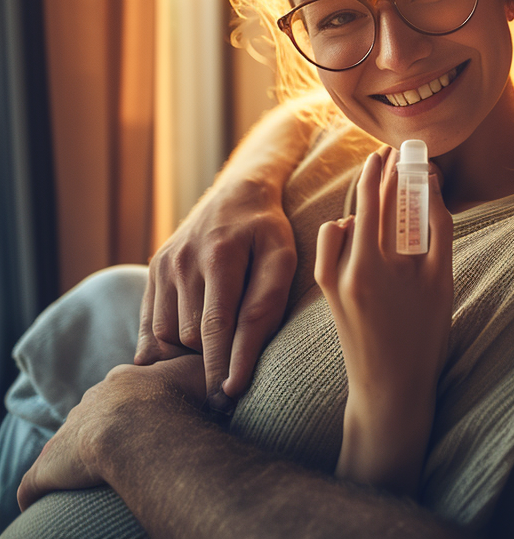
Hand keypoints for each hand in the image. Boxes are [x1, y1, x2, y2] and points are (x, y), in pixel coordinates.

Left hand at [18, 356, 206, 511]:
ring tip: (95, 475)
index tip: (148, 417)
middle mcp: (92, 400)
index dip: (136, 403)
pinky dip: (40, 489)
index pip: (124, 389)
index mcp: (123, 381)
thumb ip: (205, 368)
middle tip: (127, 446)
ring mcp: (67, 432)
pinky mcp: (47, 467)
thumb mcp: (198, 372)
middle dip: (107, 427)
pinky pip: (35, 481)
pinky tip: (50, 498)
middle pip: (95, 413)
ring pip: (68, 443)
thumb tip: (217, 372)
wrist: (141, 427)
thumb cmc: (176, 400)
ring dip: (77, 457)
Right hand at [135, 167, 298, 406]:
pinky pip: (149, 327)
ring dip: (186, 356)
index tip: (229, 399)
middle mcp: (182, 260)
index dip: (221, 367)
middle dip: (207, 363)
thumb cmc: (268, 232)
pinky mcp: (152, 272)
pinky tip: (185, 356)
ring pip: (165, 336)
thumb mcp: (282, 259)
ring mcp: (162, 266)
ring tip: (210, 367)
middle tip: (226, 388)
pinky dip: (164, 349)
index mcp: (219, 255)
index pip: (216, 326)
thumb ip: (266, 306)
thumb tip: (242, 364)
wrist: (238, 194)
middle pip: (189, 336)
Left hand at [314, 149, 452, 492]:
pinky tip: (367, 237)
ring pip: (344, 224)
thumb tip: (430, 183)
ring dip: (365, 210)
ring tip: (389, 208)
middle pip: (360, 206)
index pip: (375, 199)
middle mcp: (345, 269)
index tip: (396, 149)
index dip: (385, 169)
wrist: (390, 386)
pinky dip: (347, 232)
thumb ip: (437, 227)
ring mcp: (332, 279)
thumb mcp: (440, 279)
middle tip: (392, 160)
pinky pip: (332, 245)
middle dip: (377, 180)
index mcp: (374, 265)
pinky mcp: (326, 290)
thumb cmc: (423, 333)